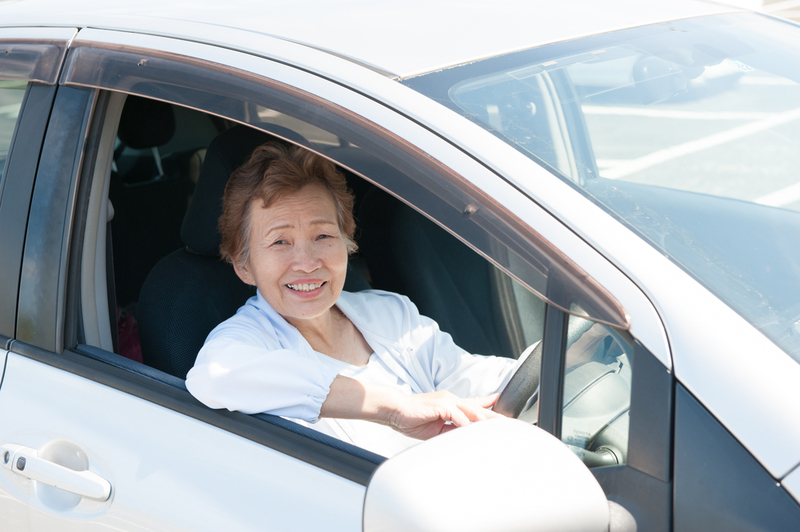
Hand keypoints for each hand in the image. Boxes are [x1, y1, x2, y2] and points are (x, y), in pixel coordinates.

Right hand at [385, 391, 502, 439]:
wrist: (394, 410)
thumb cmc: (411, 418)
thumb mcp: (436, 429)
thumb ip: (452, 430)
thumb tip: (465, 436)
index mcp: (451, 404)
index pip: (475, 403)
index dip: (490, 404)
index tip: (502, 407)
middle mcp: (452, 400)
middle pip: (479, 408)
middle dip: (495, 416)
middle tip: (509, 423)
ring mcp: (447, 401)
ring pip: (473, 411)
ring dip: (486, 420)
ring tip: (498, 428)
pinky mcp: (441, 405)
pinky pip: (458, 416)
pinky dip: (467, 425)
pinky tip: (473, 431)